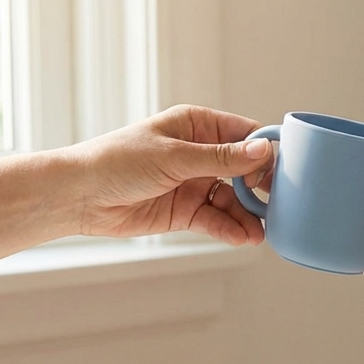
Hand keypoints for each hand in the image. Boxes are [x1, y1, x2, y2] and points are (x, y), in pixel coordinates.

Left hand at [68, 104, 273, 244]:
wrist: (79, 195)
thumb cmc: (117, 162)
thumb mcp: (174, 157)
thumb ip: (221, 159)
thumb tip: (262, 151)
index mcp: (197, 125)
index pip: (245, 135)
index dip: (265, 152)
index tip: (284, 172)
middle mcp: (199, 153)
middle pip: (244, 170)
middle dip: (260, 189)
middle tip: (278, 206)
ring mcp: (193, 183)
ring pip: (232, 199)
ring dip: (247, 215)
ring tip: (260, 232)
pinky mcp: (184, 211)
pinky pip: (214, 219)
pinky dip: (229, 228)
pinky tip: (241, 238)